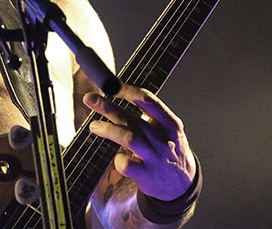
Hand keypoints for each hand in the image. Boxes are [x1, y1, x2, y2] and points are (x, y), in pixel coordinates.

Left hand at [83, 84, 195, 200]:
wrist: (182, 186)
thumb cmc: (168, 151)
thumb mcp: (168, 130)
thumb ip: (149, 115)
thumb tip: (119, 92)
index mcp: (170, 124)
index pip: (148, 100)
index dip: (127, 90)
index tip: (110, 86)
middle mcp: (163, 139)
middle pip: (132, 118)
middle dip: (107, 106)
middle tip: (90, 98)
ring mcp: (154, 157)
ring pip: (129, 138)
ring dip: (108, 129)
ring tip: (94, 125)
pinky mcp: (146, 175)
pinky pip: (126, 164)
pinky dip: (118, 159)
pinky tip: (117, 158)